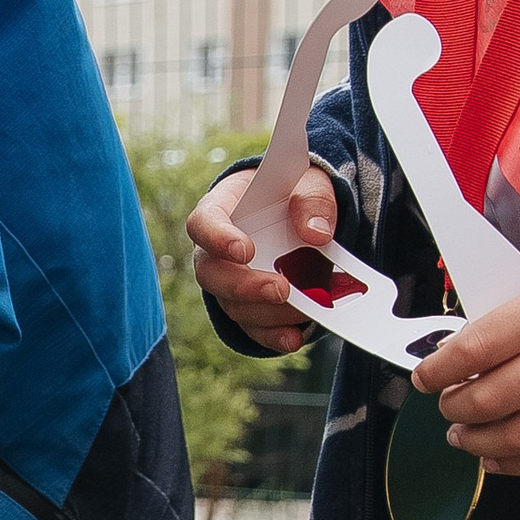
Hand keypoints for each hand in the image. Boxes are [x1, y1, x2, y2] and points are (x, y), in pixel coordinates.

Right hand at [186, 163, 336, 353]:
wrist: (301, 213)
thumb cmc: (295, 190)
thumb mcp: (310, 182)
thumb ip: (313, 200)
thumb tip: (316, 234)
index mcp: (222, 208)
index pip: (203, 223)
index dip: (217, 239)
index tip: (244, 250)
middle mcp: (216, 250)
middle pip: (212, 274)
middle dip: (245, 286)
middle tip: (281, 289)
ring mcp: (230, 282)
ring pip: (233, 305)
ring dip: (268, 312)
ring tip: (306, 307)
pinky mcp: (249, 306)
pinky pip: (252, 327)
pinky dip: (273, 336)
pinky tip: (294, 337)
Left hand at [415, 248, 519, 473]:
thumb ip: (517, 308)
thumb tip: (466, 346)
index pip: (478, 346)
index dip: (440, 368)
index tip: (423, 377)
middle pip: (492, 396)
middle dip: (455, 407)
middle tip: (444, 407)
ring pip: (518, 434)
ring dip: (478, 441)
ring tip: (462, 437)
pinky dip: (516, 463)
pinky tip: (496, 459)